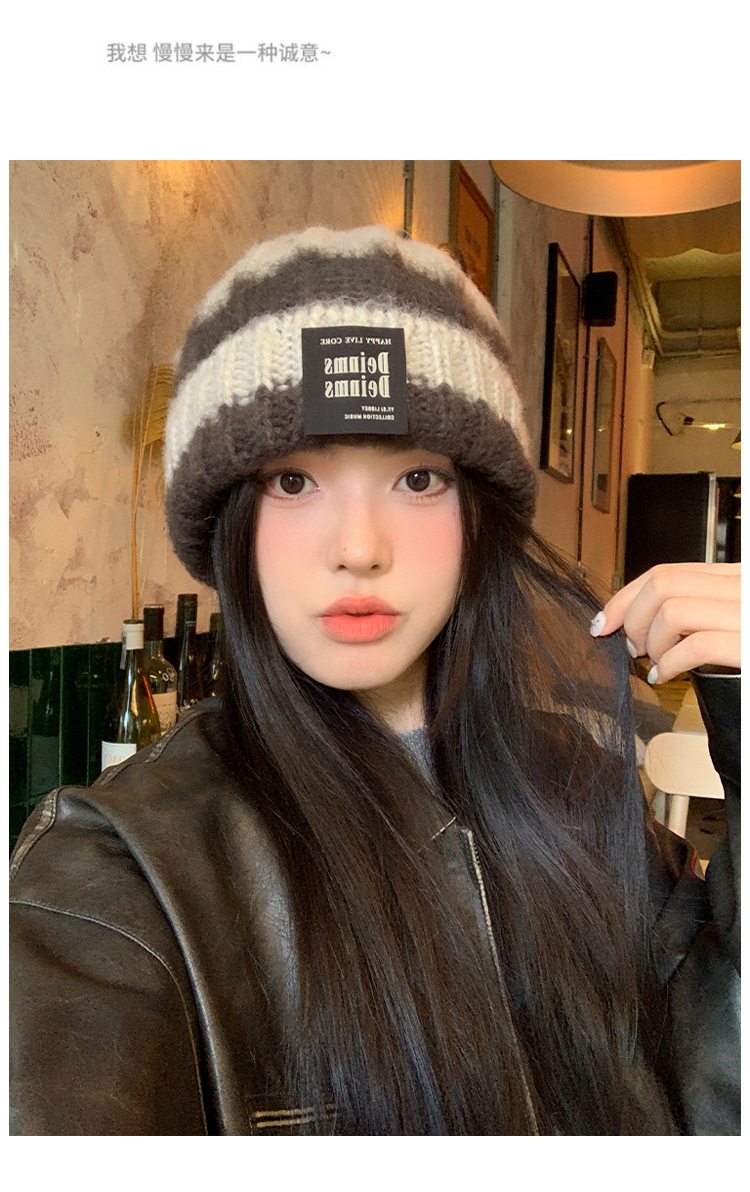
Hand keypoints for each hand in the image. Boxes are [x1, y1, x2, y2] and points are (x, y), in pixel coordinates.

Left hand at [589, 563, 740, 683]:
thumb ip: (701, 607)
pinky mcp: (747, 646)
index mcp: (734, 577)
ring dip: (653, 643)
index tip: (606, 620)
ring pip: (671, 612)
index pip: (666, 573)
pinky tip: (665, 675)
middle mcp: (740, 588)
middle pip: (662, 586)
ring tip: (657, 661)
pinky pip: (695, 647)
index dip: (626, 597)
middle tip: (635, 646)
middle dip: (633, 619)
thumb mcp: (735, 616)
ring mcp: (745, 615)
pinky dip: (670, 664)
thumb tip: (647, 621)